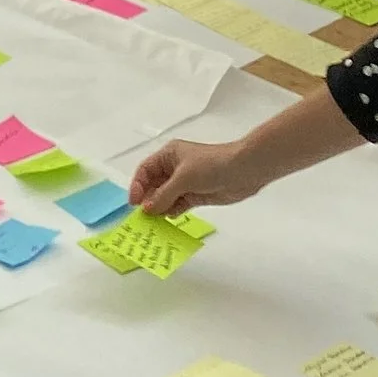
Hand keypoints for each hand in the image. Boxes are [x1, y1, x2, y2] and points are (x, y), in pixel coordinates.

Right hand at [128, 137, 264, 215]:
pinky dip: (172, 212)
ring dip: (159, 208)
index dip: (137, 186)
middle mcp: (174, 168)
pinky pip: (177, 205)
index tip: (134, 203)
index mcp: (168, 155)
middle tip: (143, 217)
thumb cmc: (211, 166)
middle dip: (148, 199)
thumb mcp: (184, 178)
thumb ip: (164, 195)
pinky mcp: (195, 195)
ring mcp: (185, 183)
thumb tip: (147, 209)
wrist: (243, 171)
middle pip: (153, 185)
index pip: (145, 170)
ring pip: (165, 197)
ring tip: (155, 221)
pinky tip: (169, 219)